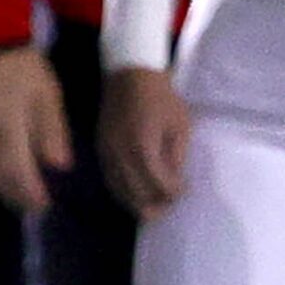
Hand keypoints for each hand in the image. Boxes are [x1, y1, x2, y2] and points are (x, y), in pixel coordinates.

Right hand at [0, 44, 71, 214]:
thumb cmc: (20, 65)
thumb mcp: (47, 93)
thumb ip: (53, 130)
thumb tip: (59, 166)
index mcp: (7, 125)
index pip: (17, 172)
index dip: (30, 193)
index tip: (43, 204)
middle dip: (11, 194)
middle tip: (28, 203)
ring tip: (7, 190)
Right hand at [100, 68, 190, 220]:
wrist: (129, 77)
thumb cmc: (161, 98)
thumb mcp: (179, 125)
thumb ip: (175, 156)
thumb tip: (175, 182)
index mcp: (144, 147)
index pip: (159, 183)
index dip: (174, 192)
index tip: (184, 190)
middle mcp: (121, 155)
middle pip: (137, 194)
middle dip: (155, 204)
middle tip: (169, 206)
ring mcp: (107, 154)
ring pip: (120, 191)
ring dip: (138, 202)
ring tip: (153, 207)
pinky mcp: (100, 152)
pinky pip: (110, 180)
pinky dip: (123, 192)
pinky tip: (134, 195)